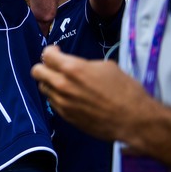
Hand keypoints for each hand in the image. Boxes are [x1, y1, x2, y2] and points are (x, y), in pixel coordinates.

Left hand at [31, 46, 151, 145]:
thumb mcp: (106, 67)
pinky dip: (58, 97)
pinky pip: (53, 102)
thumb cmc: (125, 90)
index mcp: (72, 68)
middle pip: (37, 71)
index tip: (57, 52)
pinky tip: (72, 97)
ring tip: (65, 84)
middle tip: (55, 67)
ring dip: (51, 83)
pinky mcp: (65, 116)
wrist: (133, 119)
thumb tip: (74, 64)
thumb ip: (83, 64)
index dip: (51, 52)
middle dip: (45, 67)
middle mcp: (62, 85)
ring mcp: (61, 102)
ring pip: (43, 88)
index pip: (46, 55)